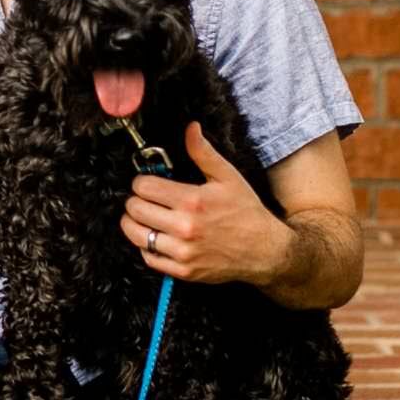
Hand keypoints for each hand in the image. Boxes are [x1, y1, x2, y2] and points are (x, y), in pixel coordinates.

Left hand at [120, 122, 290, 286]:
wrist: (264, 251)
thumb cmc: (246, 212)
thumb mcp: (228, 177)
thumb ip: (203, 152)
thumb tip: (190, 128)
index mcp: (193, 201)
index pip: (143, 187)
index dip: (141, 181)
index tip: (148, 183)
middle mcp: (184, 227)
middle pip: (135, 210)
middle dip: (136, 200)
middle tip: (146, 199)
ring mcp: (182, 252)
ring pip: (135, 235)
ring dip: (134, 224)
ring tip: (145, 217)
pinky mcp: (183, 271)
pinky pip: (148, 257)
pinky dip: (146, 247)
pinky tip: (156, 237)